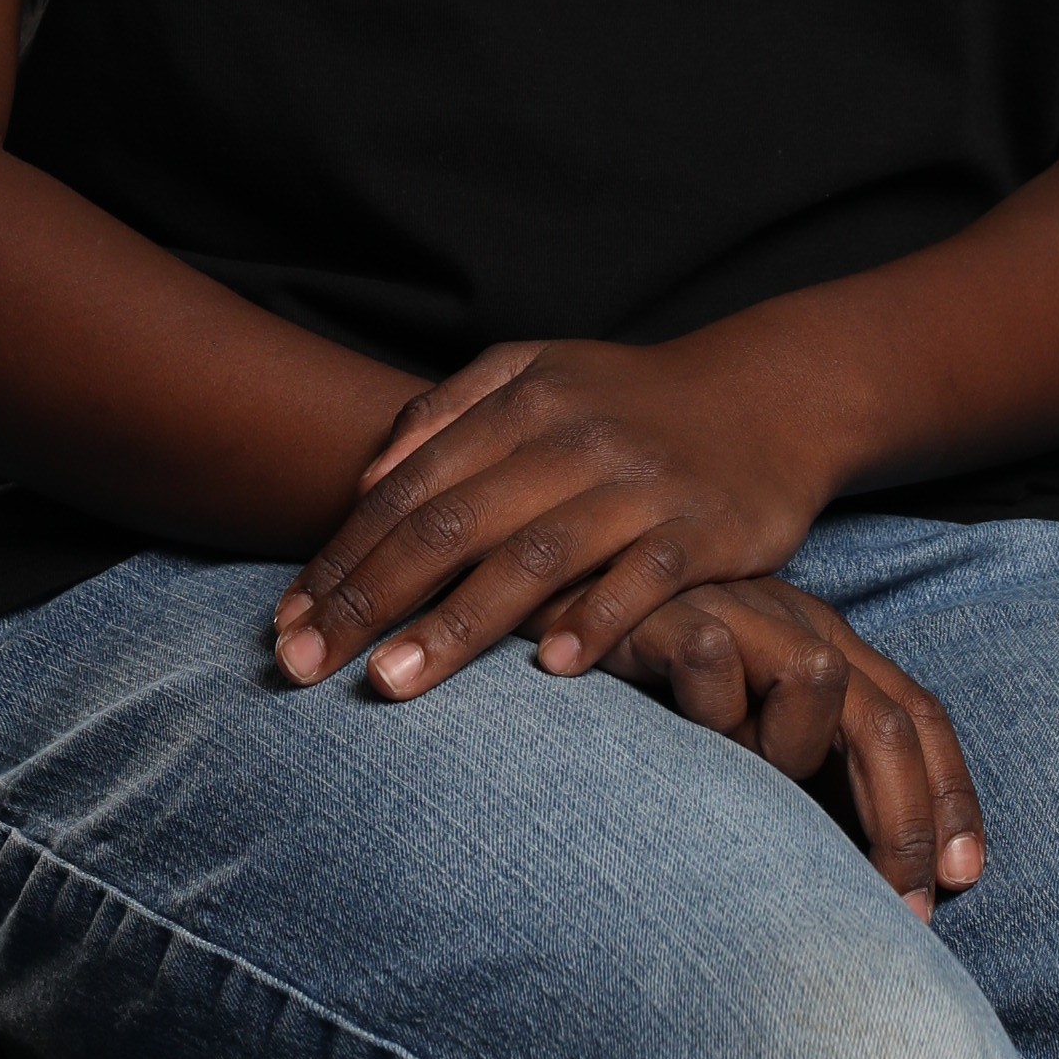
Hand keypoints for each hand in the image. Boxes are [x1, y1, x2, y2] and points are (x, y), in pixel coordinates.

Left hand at [273, 333, 828, 704]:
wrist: (770, 394)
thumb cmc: (632, 399)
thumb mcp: (539, 373)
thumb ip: (449, 412)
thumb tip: (365, 478)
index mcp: (523, 404)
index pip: (410, 489)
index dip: (343, 557)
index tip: (287, 622)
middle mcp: (573, 441)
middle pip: (453, 525)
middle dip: (370, 600)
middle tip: (304, 668)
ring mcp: (640, 487)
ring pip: (535, 558)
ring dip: (459, 625)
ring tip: (393, 685)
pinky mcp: (705, 530)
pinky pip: (645, 580)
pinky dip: (599, 621)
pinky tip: (549, 670)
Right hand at [603, 574, 986, 914]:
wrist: (560, 604)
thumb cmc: (650, 691)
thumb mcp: (742, 740)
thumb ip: (800, 778)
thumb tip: (872, 879)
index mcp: (828, 649)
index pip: (918, 718)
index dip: (949, 797)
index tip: (962, 881)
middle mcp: (799, 625)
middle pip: (888, 718)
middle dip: (906, 822)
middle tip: (904, 910)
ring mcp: (741, 609)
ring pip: (816, 680)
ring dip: (788, 755)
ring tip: (745, 802)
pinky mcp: (674, 605)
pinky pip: (712, 659)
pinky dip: (708, 705)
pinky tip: (681, 751)